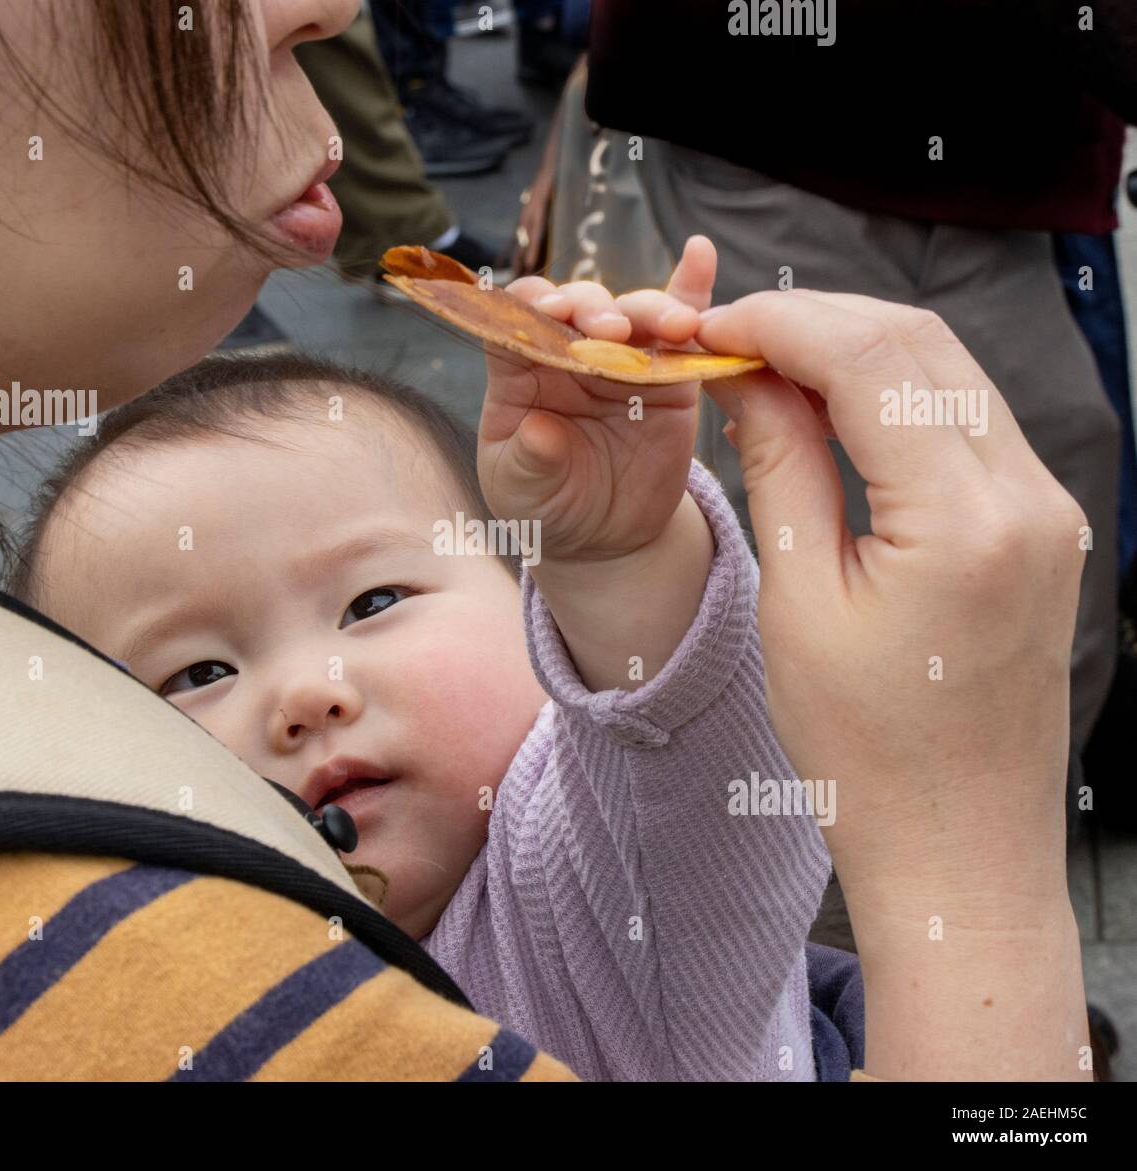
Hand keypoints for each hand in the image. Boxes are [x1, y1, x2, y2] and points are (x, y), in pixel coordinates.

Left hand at [478, 237, 719, 690]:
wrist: (606, 537)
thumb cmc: (548, 504)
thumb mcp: (523, 491)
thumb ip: (528, 461)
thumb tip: (538, 433)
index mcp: (520, 368)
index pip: (516, 316)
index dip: (530, 304)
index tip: (548, 310)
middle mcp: (570, 350)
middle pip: (581, 306)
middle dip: (595, 308)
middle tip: (611, 331)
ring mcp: (623, 356)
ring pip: (635, 313)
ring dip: (651, 310)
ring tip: (672, 327)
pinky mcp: (670, 373)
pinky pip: (683, 325)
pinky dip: (692, 288)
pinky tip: (700, 254)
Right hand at [698, 290, 1087, 1078]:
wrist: (959, 844)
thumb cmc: (866, 751)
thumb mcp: (798, 603)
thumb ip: (781, 468)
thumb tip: (752, 377)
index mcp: (961, 520)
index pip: (871, 357)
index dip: (782, 323)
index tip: (714, 328)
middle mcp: (1026, 497)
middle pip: (920, 343)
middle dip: (818, 322)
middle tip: (733, 341)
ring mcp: (1046, 509)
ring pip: (949, 370)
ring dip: (858, 351)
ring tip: (772, 371)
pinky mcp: (1041, 525)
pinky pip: (969, 421)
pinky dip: (897, 396)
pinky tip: (835, 410)